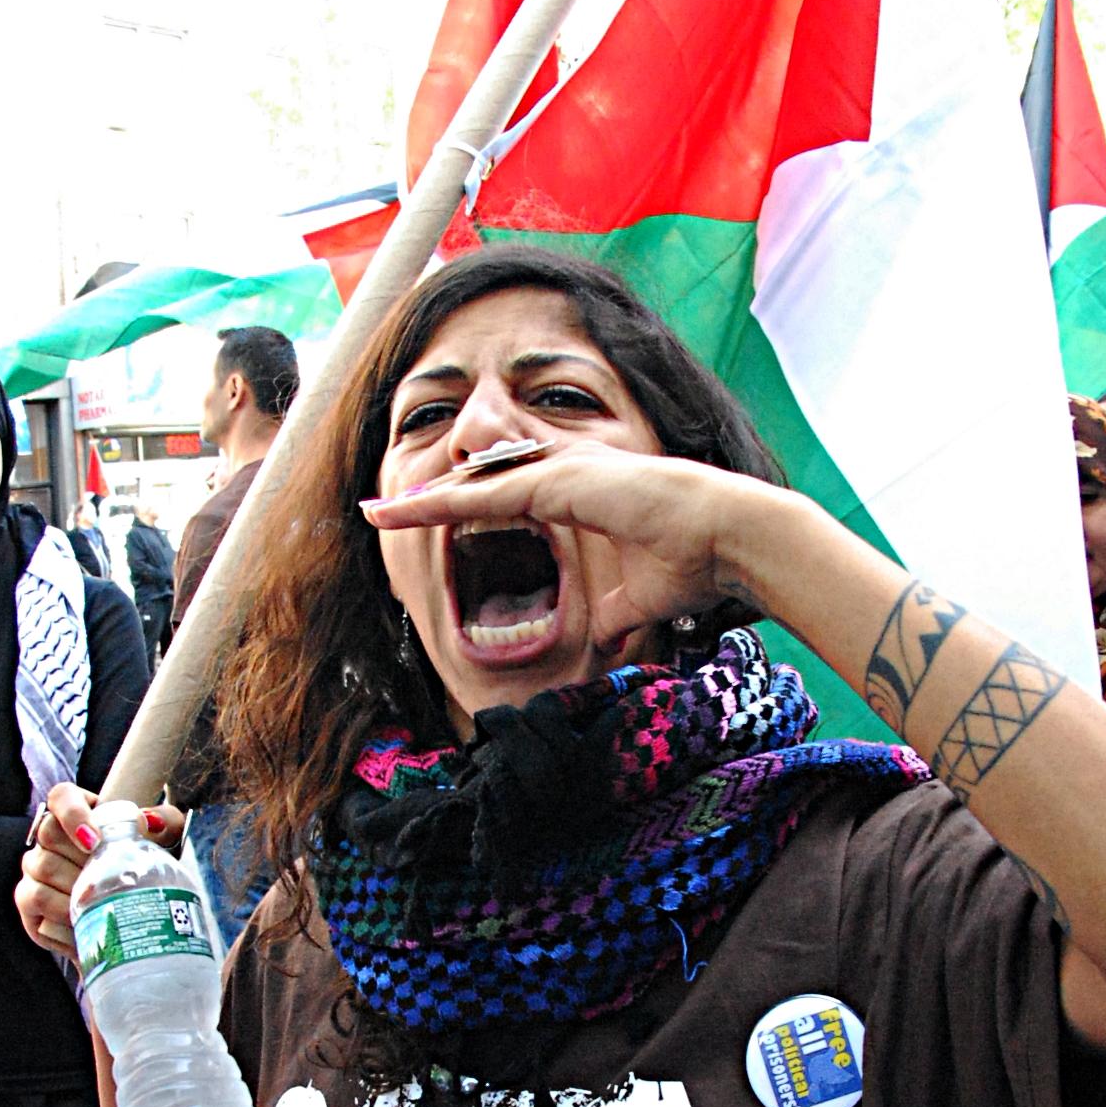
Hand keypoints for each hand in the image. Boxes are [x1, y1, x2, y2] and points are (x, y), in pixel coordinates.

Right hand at [15, 784, 182, 954]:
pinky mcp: (28, 901)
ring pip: (40, 872)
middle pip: (49, 836)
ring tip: (100, 906)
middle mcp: (50, 837)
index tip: (94, 842)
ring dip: (71, 894)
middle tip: (107, 881)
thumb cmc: (149, 864)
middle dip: (80, 863)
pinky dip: (61, 919)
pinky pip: (34, 905)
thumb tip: (147, 820)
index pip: (62, 797)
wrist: (135, 908)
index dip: (72, 815)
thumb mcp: (167, 840)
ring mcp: (35, 868)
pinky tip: (84, 926)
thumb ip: (166, 822)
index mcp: (81, 810)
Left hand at [362, 441, 783, 649]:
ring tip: (376, 512)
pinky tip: (408, 511)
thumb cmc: (695, 563)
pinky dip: (443, 503)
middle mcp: (566, 473)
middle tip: (381, 510)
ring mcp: (562, 471)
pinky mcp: (559, 482)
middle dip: (430, 498)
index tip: (429, 519)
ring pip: (474, 485)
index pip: (509, 496)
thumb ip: (612, 613)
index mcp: (582, 494)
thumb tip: (599, 635)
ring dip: (422, 501)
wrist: (729, 540)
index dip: (467, 508)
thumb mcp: (638, 599)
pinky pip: (486, 494)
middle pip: (481, 483)